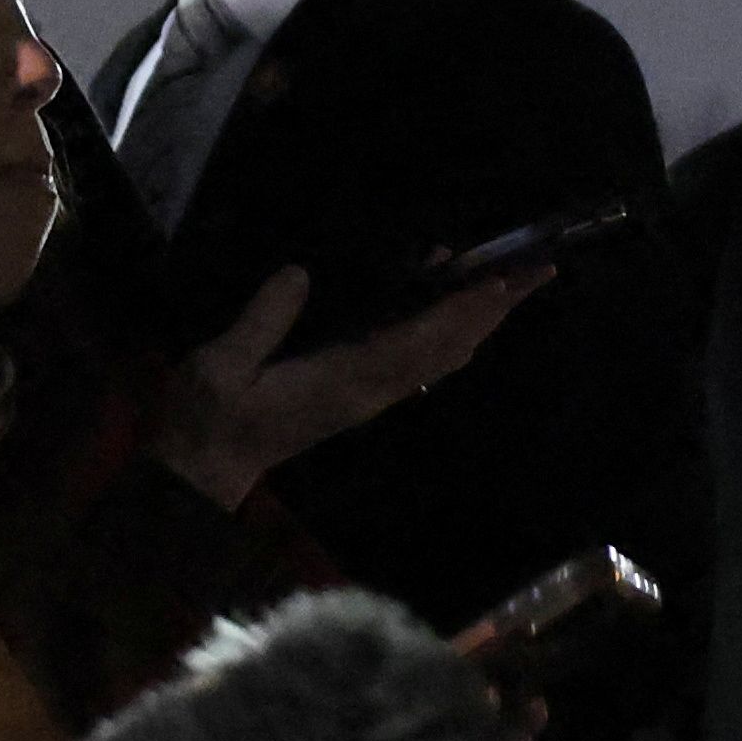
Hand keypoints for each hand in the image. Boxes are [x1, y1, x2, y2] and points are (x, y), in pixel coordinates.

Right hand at [151, 260, 535, 510]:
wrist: (203, 472)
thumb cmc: (207, 419)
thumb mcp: (220, 367)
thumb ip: (261, 322)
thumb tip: (300, 274)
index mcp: (344, 382)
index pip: (417, 342)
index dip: (461, 309)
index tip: (498, 280)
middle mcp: (370, 390)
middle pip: (447, 347)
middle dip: (492, 309)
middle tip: (537, 269)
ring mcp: (368, 394)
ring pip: (439, 355)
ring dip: (477, 318)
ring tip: (511, 279)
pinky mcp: (358, 393)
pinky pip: (418, 359)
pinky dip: (445, 327)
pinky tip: (449, 300)